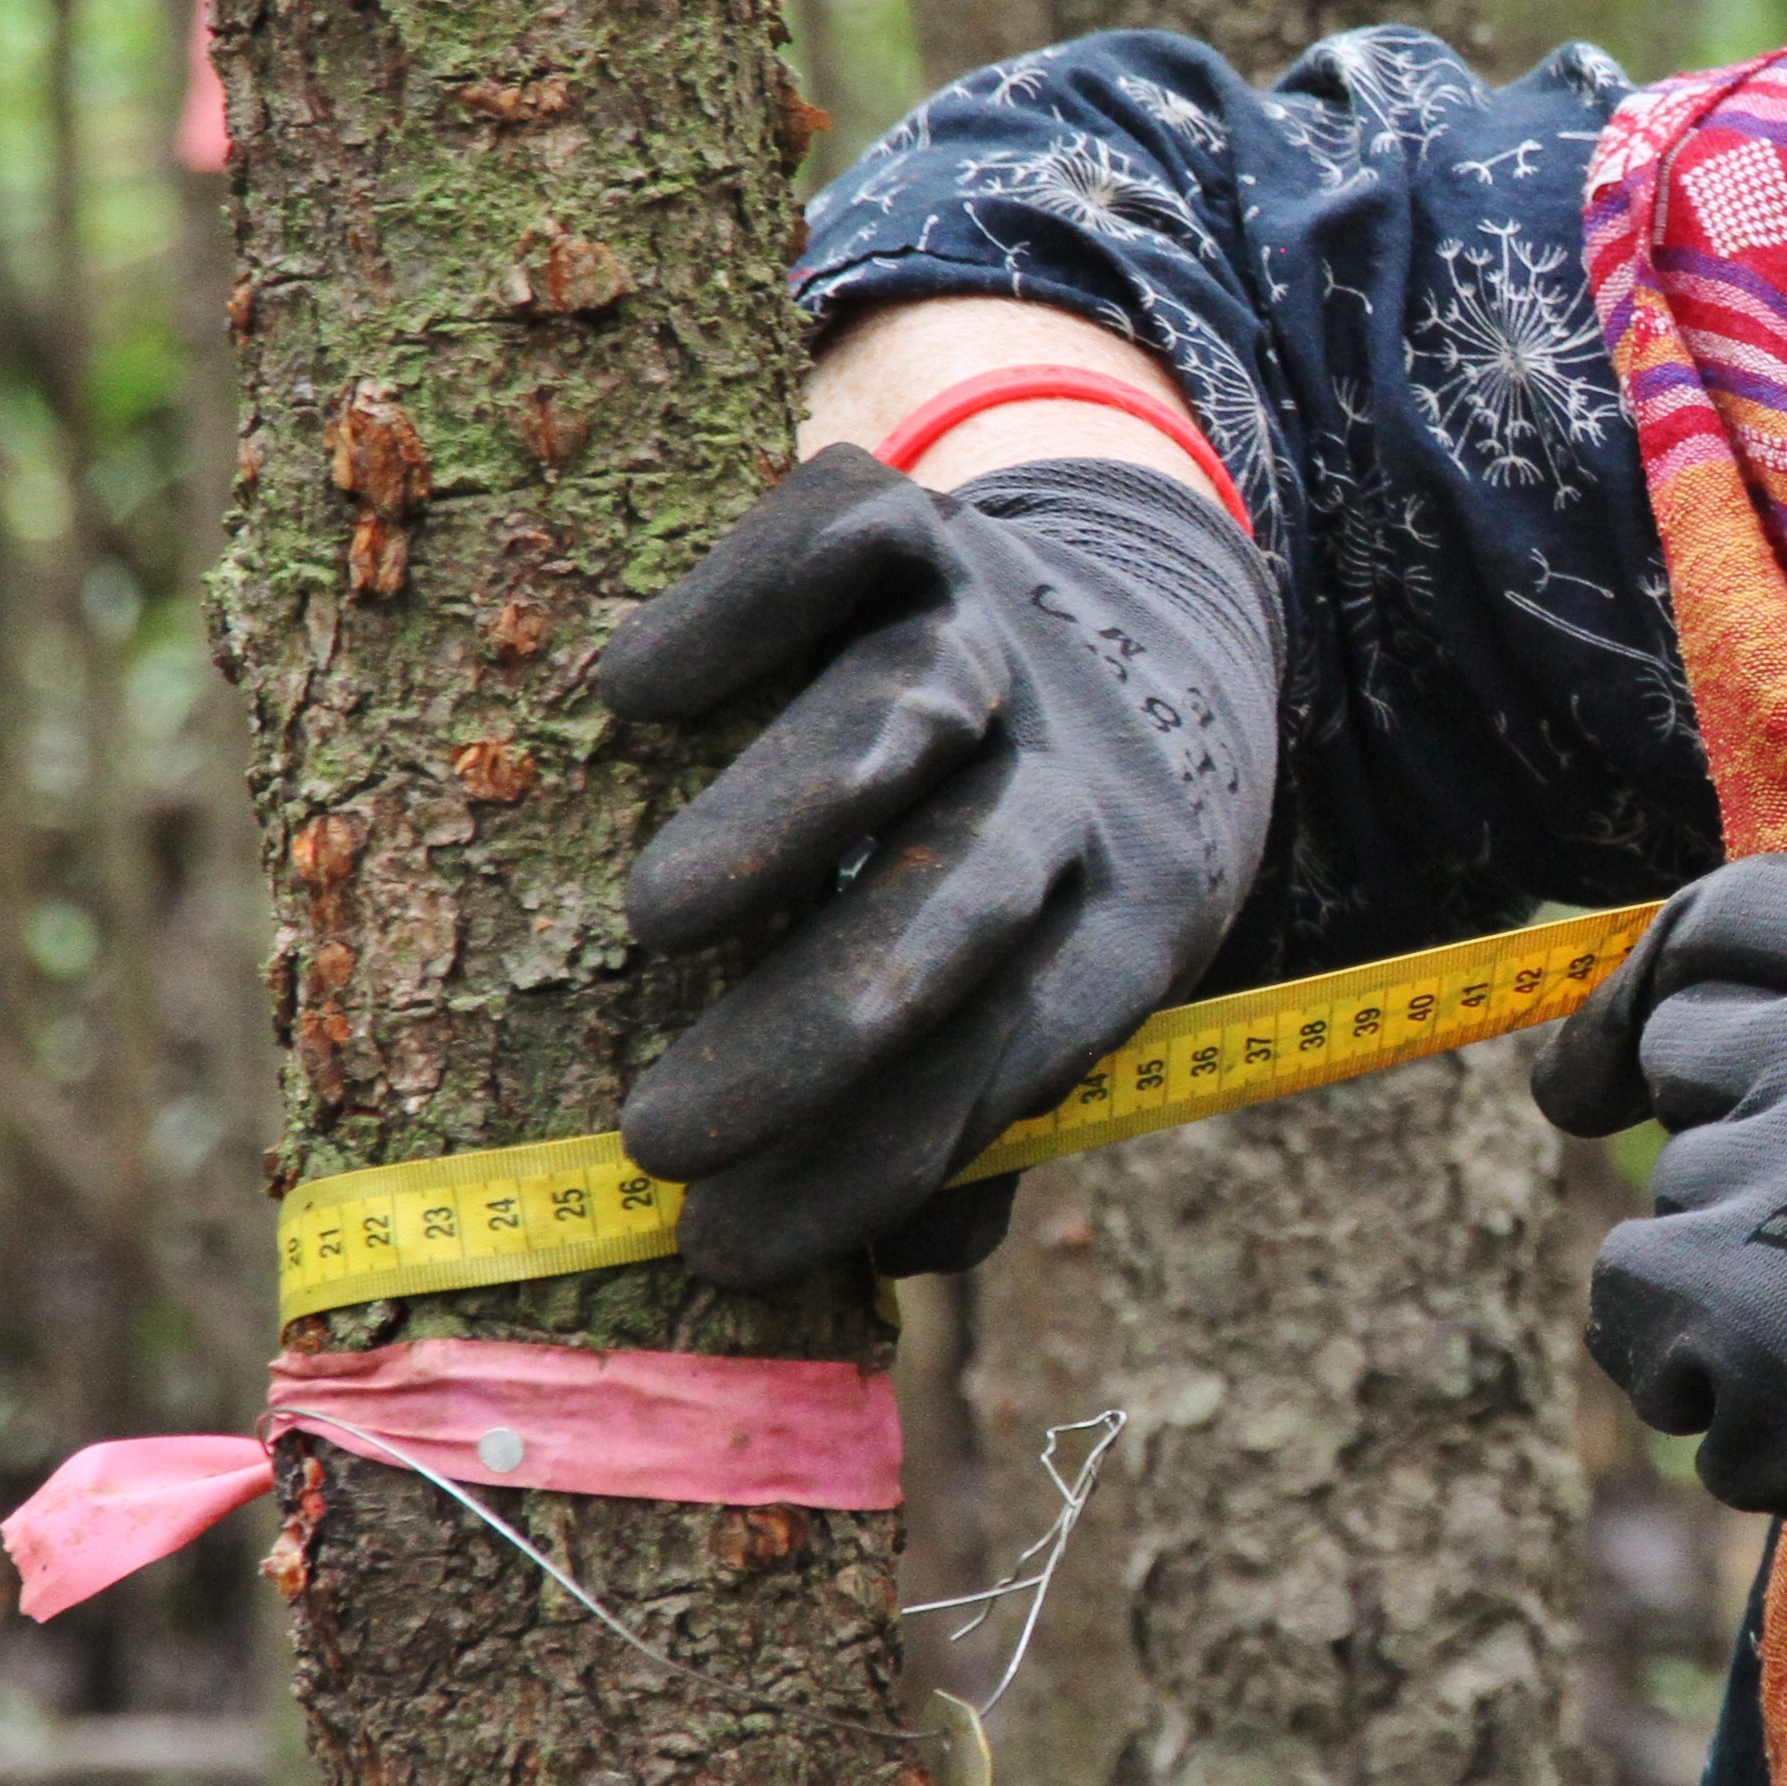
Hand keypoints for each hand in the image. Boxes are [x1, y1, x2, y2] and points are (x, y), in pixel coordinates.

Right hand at [597, 445, 1277, 1284]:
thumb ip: (980, 1115)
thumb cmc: (1045, 872)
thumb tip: (900, 1257)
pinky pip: (850, 539)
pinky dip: (749, 600)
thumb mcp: (1056, 996)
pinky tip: (634, 691)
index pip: (1021, 1055)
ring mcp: (999, 640)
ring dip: (796, 818)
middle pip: (971, 899)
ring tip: (658, 918)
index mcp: (1128, 923)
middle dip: (824, 1027)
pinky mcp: (925, 528)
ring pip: (916, 714)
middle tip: (660, 1137)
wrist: (1152, 629)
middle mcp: (1074, 779)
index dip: (883, 1154)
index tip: (727, 1247)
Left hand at [1536, 855, 1786, 1740]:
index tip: (1632, 1047)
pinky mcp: (1718, 1300)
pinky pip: (1635, 1316)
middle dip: (1725, 1128)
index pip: (1734, 914)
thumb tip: (1700, 1029)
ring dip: (1737, 1278)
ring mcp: (1772, 1171)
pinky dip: (1698, 1374)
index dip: (1667, 973)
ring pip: (1676, 1203)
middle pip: (1681, 1052)